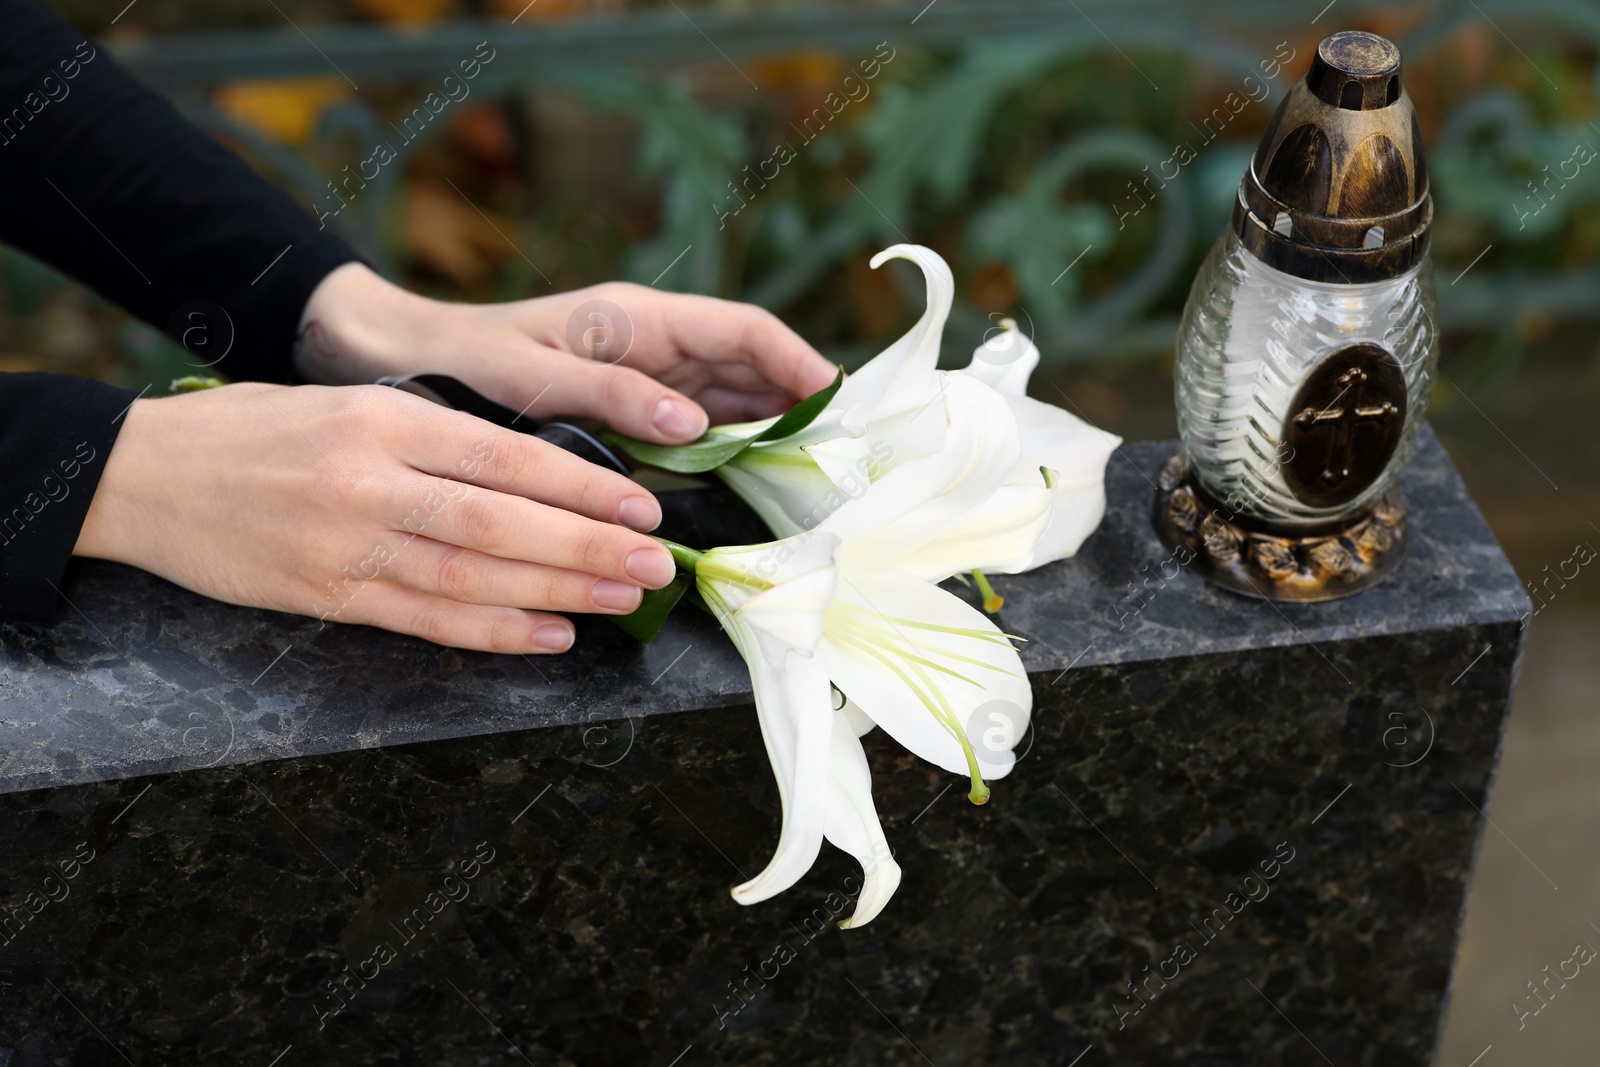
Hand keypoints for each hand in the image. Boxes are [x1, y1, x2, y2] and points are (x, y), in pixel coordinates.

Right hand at [73, 383, 678, 652]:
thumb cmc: (254, 430)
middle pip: (503, 522)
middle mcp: (370, 481)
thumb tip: (535, 468)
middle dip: (590, 547)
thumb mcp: (346, 402)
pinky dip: (496, 633)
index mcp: (383, 418)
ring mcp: (346, 545)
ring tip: (626, 599)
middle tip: (658, 564)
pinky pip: (427, 622)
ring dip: (560, 592)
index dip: (582, 487)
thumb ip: (432, 433)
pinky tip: (552, 635)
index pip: (505, 455)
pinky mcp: (326, 597)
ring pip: (475, 577)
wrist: (141, 476)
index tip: (640, 507)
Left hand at [295, 263, 836, 443]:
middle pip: (748, 366)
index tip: (837, 402)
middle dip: (799, 401)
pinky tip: (751, 479)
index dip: (796, 361)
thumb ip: (616, 395)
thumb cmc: (463, 359)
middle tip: (843, 454)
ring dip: (771, 429)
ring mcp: (641, 377)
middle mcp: (650, 344)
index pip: (742, 331)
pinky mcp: (626, 410)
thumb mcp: (535, 376)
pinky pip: (695, 429)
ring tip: (814, 472)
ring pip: (728, 400)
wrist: (403, 360)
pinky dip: (729, 449)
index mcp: (636, 319)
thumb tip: (694, 425)